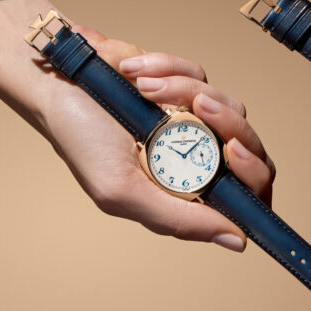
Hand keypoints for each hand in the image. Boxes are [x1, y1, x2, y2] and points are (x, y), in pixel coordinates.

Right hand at [0, 0, 273, 251]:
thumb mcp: (123, 192)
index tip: (231, 153)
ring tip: (143, 88)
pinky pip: (200, 75)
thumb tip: (236, 239)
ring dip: (184, 91)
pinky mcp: (186, 85)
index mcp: (188, 192)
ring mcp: (196, 121)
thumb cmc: (82, 142)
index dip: (253, 177)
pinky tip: (135, 74)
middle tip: (201, 109)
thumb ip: (179, 218)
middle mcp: (198, 160)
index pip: (247, 196)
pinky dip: (169, 71)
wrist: (58, 81)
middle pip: (250, 150)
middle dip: (231, 125)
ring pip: (229, 107)